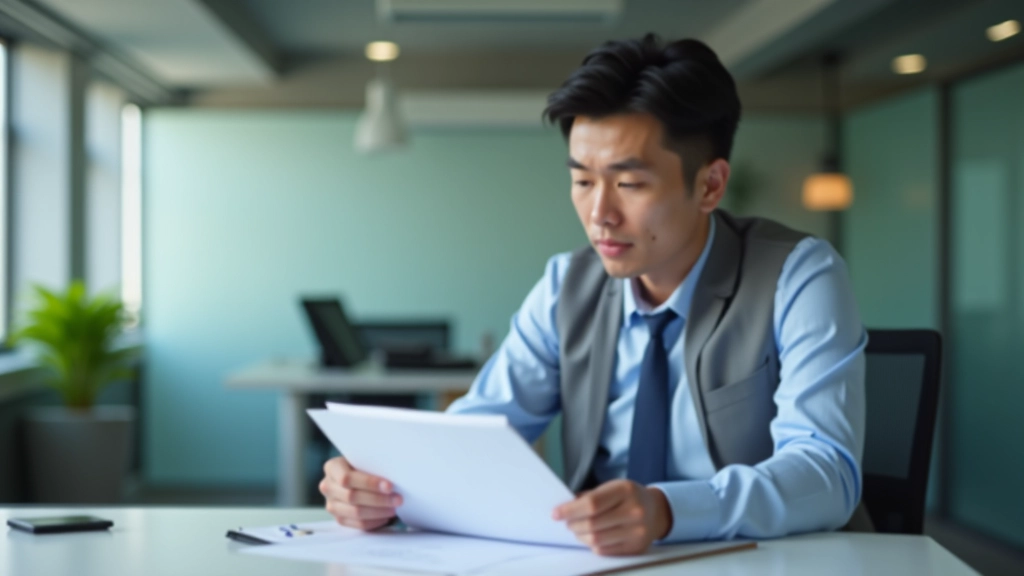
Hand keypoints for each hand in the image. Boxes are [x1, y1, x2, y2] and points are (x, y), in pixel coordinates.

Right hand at [320, 456, 401, 530]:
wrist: (356, 476)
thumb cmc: (364, 466)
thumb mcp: (364, 460)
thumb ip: (372, 466)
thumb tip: (394, 476)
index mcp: (332, 468)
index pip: (347, 478)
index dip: (369, 483)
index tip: (389, 486)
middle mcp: (327, 486)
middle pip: (352, 496)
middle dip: (378, 499)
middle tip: (398, 499)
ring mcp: (331, 505)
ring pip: (355, 512)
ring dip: (379, 511)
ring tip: (394, 508)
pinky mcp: (339, 518)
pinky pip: (358, 524)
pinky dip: (375, 521)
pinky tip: (386, 516)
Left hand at [552, 479, 671, 555]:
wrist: (656, 511)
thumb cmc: (628, 497)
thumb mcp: (612, 487)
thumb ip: (590, 497)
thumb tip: (565, 509)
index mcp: (625, 490)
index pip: (592, 504)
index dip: (570, 510)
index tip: (556, 513)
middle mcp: (634, 511)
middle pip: (592, 524)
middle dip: (573, 525)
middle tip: (566, 522)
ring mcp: (637, 531)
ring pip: (597, 540)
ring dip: (580, 536)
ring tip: (577, 529)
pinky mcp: (636, 547)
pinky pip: (605, 551)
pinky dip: (592, 544)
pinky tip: (591, 537)